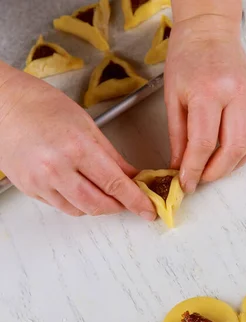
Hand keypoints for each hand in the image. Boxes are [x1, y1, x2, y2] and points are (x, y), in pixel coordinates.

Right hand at [0, 70, 156, 219]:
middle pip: (98, 204)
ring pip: (80, 210)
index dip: (136, 200)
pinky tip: (82, 190)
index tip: (148, 209)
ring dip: (99, 206)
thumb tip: (132, 177)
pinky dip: (77, 203)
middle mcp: (56, 168)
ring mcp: (40, 181)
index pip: (115, 183)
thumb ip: (112, 156)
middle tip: (131, 201)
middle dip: (119, 206)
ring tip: (107, 194)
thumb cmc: (41, 105)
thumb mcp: (87, 124)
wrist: (2, 103)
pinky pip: (60, 206)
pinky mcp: (29, 188)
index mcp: (77, 148)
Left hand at [164, 15, 245, 192]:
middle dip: (215, 172)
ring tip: (215, 169)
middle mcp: (234, 96)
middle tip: (200, 179)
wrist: (210, 31)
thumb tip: (179, 166)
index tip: (186, 183)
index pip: (202, 143)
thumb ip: (178, 134)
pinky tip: (231, 156)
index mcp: (207, 92)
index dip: (194, 169)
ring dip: (232, 166)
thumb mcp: (173, 96)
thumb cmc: (187, 58)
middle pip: (231, 149)